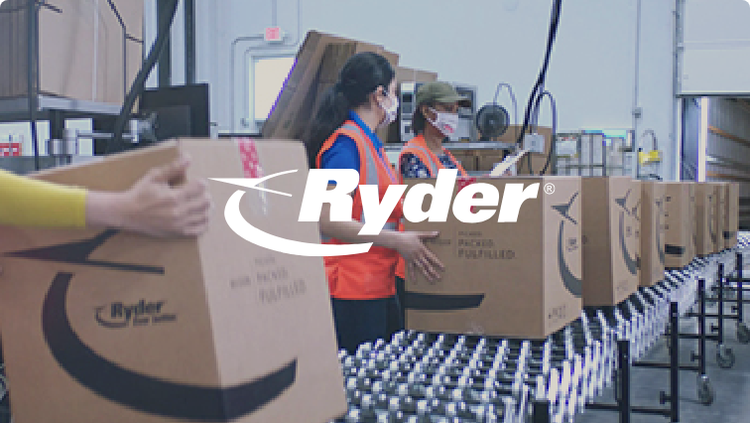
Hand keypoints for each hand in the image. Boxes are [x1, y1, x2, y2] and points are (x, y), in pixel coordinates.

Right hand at [89, 154, 212, 236]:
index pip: (201, 187)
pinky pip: (199, 230)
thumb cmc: (140, 193)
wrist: (126, 213)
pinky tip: (201, 216)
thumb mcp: (155, 176)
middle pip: (206, 202)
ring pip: (205, 217)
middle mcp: (179, 212)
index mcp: (174, 197)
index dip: (201, 182)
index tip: (197, 181)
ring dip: (207, 208)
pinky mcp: (177, 233)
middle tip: (200, 192)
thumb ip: (173, 168)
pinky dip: (203, 223)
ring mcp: (179, 224)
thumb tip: (189, 158)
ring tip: (202, 203)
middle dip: (206, 194)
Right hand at [394, 231, 443, 281]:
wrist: (396, 240)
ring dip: (426, 275)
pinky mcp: (408, 260)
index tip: (442, 268)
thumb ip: (428, 234)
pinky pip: (411, 269)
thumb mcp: (419, 234)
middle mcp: (418, 255)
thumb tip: (437, 232)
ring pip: (421, 268)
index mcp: (422, 249)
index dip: (437, 263)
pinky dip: (412, 275)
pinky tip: (414, 281)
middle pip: (427, 265)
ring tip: (431, 280)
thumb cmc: (407, 236)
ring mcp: (413, 259)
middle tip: (439, 278)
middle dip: (433, 272)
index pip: (432, 257)